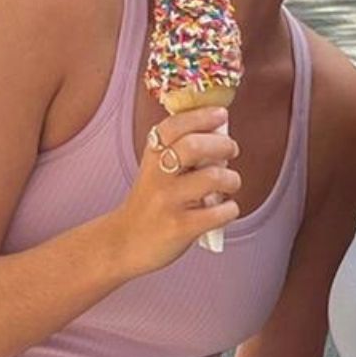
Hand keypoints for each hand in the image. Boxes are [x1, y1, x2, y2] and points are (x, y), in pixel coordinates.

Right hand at [109, 106, 240, 277]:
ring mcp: (168, 201)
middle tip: (232, 150)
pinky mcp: (180, 227)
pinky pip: (219, 213)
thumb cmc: (149, 203)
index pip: (175, 125)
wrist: (123, 242)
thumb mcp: (155, 170)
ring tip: (230, 184)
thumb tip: (220, 134)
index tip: (221, 114)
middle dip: (223, 144)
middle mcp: (158, 175)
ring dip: (232, 179)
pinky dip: (230, 209)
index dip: (202, 115)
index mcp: (152, 156)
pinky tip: (225, 210)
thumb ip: (180, 151)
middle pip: (194, 146)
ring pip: (213, 178)